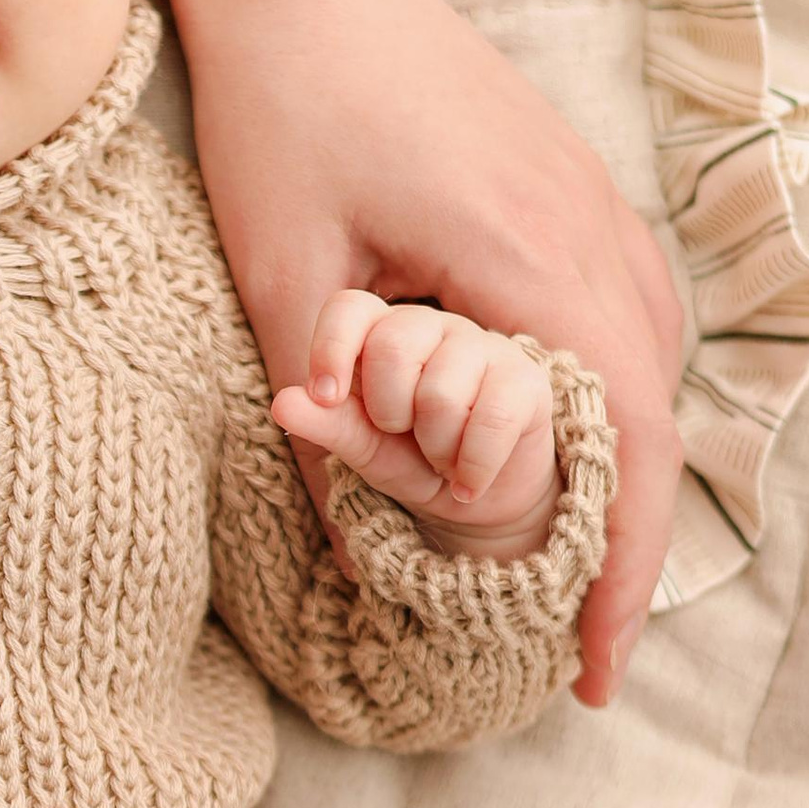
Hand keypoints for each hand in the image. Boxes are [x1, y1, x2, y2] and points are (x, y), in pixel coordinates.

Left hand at [178, 0, 682, 702]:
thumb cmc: (285, 106)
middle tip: (581, 649)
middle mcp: (592, 232)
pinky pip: (624, 310)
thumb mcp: (284, 275)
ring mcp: (593, 202)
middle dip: (626, 543)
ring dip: (624, 468)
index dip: (618, 568)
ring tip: (575, 566)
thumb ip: (326, 411)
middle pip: (653, 418)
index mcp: (535, 259)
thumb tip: (351, 545)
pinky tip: (564, 439)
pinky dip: (612, 393)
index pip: (620, 442)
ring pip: (649, 364)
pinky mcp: (569, 187)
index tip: (594, 666)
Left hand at [271, 291, 559, 559]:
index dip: (332, 347)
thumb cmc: (411, 460)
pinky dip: (471, 467)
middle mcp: (434, 327)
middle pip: (393, 349)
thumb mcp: (362, 448)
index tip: (326, 396)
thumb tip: (281, 402)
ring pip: (440, 393)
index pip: (349, 308)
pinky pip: (491, 420)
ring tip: (441, 458)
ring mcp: (485, 347)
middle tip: (404, 435)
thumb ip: (326, 424)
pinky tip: (467, 481)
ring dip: (435, 449)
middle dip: (389, 413)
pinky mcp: (527, 381)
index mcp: (382, 331)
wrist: (477, 499)